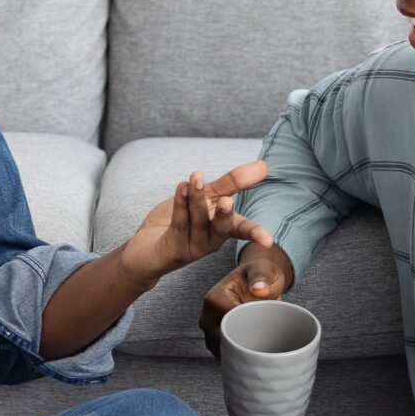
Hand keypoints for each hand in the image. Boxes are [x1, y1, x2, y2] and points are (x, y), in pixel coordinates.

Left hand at [116, 161, 275, 286]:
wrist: (145, 249)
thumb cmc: (178, 222)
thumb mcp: (205, 198)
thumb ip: (231, 184)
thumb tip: (263, 166)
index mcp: (221, 230)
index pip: (243, 230)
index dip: (255, 233)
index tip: (269, 241)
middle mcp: (210, 241)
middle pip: (222, 228)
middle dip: (224, 214)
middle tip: (228, 201)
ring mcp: (192, 247)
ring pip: (198, 221)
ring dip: (197, 198)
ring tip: (197, 176)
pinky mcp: (173, 248)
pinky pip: (178, 223)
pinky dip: (180, 204)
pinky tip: (181, 187)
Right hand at [199, 242, 297, 355]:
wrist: (256, 281)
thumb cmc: (259, 275)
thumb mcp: (263, 269)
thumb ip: (261, 277)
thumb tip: (259, 290)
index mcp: (214, 299)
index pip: (229, 324)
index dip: (250, 328)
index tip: (266, 324)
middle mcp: (206, 316)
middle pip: (224, 340)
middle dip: (246, 340)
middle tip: (266, 333)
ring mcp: (209, 330)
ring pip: (224, 350)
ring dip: (242, 348)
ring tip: (260, 337)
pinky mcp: (215, 339)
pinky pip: (225, 353)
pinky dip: (238, 353)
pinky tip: (252, 345)